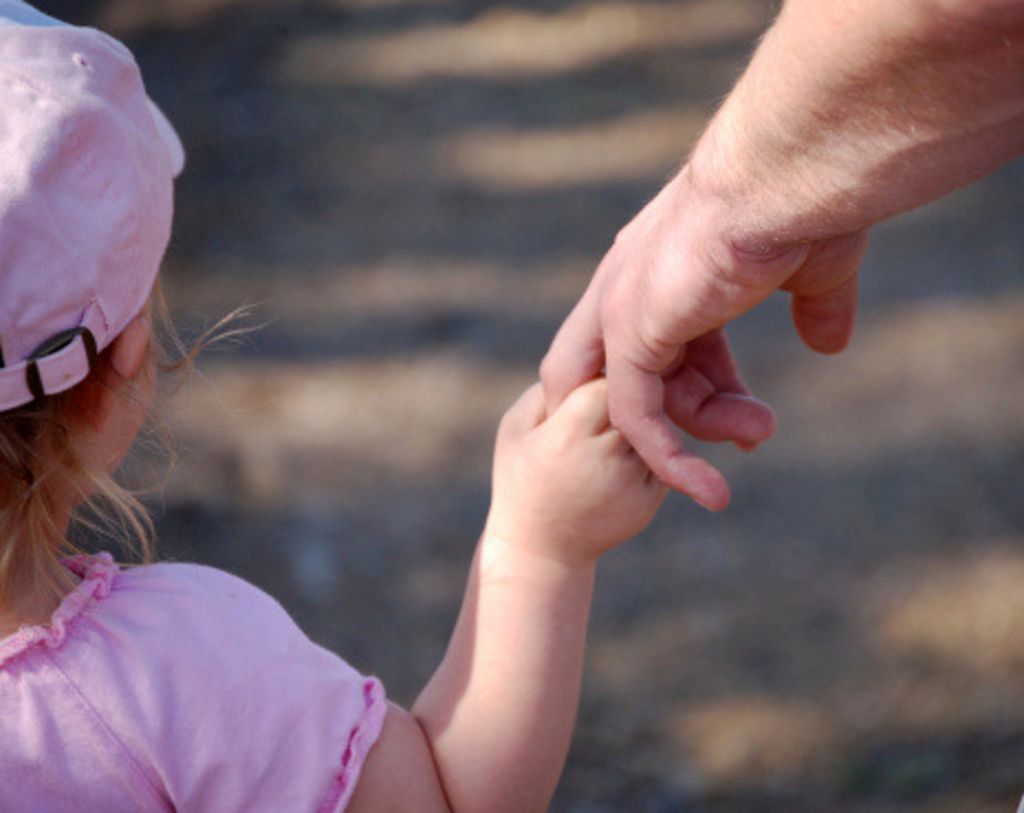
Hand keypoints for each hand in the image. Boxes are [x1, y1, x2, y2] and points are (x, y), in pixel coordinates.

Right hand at [485, 378, 667, 566]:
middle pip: (635, 400)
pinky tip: (617, 457)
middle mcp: (607, 457)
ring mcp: (633, 481)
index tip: (591, 376)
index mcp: (568, 434)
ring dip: (640, 419)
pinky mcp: (652, 498)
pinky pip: (660, 453)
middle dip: (627, 394)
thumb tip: (592, 356)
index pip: (607, 380)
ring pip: (654, 425)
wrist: (542, 549)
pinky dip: (646, 447)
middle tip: (607, 399)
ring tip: (608, 430)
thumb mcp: (516, 427)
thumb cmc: (522, 477)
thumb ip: (549, 387)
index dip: (601, 375)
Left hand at [540, 169, 866, 510]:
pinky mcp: (628, 336)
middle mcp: (627, 286)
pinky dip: (666, 460)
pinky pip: (634, 419)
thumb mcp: (812, 269)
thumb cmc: (803, 205)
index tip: (746, 408)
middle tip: (749, 431)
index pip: (669, 342)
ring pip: (638, 401)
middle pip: (639, 374)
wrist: (789, 175)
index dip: (705, 380)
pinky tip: (710, 491)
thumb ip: (815, 307)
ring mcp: (621, 310)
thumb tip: (829, 344)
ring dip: (701, 433)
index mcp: (662, 267)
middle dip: (688, 410)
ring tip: (759, 434)